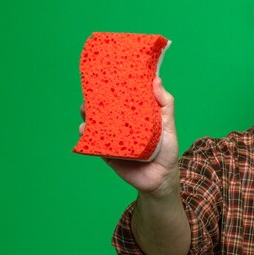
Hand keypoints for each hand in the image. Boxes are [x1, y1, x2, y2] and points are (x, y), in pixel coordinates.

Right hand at [79, 77, 179, 196]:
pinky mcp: (108, 153)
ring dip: (87, 116)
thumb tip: (157, 80)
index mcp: (135, 116)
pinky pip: (94, 144)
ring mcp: (114, 139)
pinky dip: (87, 136)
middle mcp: (121, 126)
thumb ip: (166, 104)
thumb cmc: (167, 150)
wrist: (162, 178)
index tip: (105, 76)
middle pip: (104, 111)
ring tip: (85, 109)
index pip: (121, 100)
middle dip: (94, 101)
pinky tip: (85, 128)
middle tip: (90, 94)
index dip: (112, 88)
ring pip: (96, 125)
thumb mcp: (169, 124)